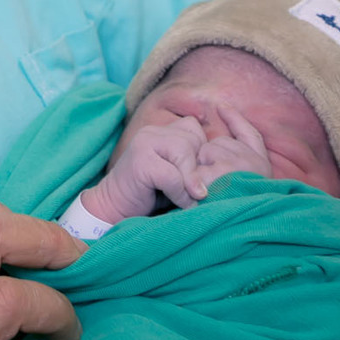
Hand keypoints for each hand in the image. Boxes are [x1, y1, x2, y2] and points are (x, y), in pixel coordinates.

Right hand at [84, 108, 270, 223]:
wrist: (113, 209)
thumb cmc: (149, 196)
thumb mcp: (177, 176)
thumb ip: (193, 164)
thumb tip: (225, 165)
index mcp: (162, 131)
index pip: (195, 130)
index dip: (203, 154)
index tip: (202, 179)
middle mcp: (153, 132)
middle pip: (193, 140)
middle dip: (199, 169)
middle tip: (199, 192)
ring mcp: (144, 144)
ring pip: (184, 153)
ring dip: (191, 181)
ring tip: (191, 199)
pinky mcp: (140, 162)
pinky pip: (172, 174)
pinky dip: (180, 192)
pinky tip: (178, 203)